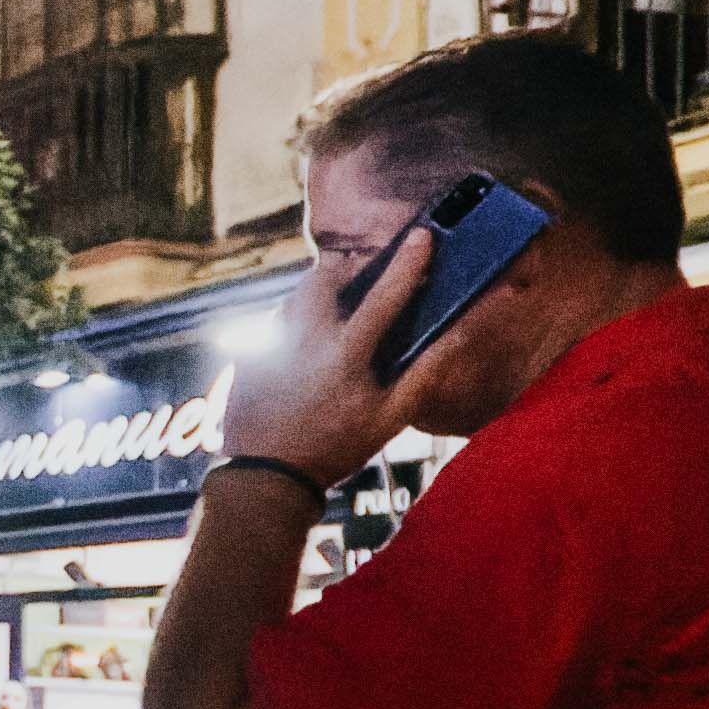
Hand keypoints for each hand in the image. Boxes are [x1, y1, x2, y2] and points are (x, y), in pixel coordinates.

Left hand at [223, 226, 442, 487]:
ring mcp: (270, 339)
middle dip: (349, 268)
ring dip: (320, 291)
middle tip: (367, 276)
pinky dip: (296, 317)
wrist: (266, 473)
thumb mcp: (390, 417)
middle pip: (326, 277)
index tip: (423, 235)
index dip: (408, 263)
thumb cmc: (335, 446)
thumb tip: (460, 335)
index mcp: (346, 354)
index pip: (384, 296)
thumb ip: (426, 372)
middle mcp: (304, 338)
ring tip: (338, 310)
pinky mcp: (247, 347)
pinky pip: (276, 316)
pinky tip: (307, 340)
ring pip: (297, 293)